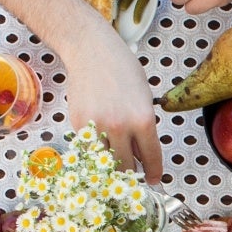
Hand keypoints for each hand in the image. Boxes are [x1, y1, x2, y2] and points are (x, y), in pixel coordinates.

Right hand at [61, 30, 164, 179]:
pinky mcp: (78, 125)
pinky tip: (101, 142)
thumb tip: (142, 155)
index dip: (153, 173)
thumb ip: (144, 127)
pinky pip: (89, 148)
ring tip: (116, 159)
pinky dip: (96, 150)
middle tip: (133, 174)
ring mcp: (97, 127)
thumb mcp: (145, 98)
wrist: (92, 52)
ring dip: (112, 164)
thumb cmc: (123, 70)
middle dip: (131, 174)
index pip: (151, 159)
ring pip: (105, 162)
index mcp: (143, 120)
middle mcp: (120, 127)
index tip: (152, 180)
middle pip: (126, 167)